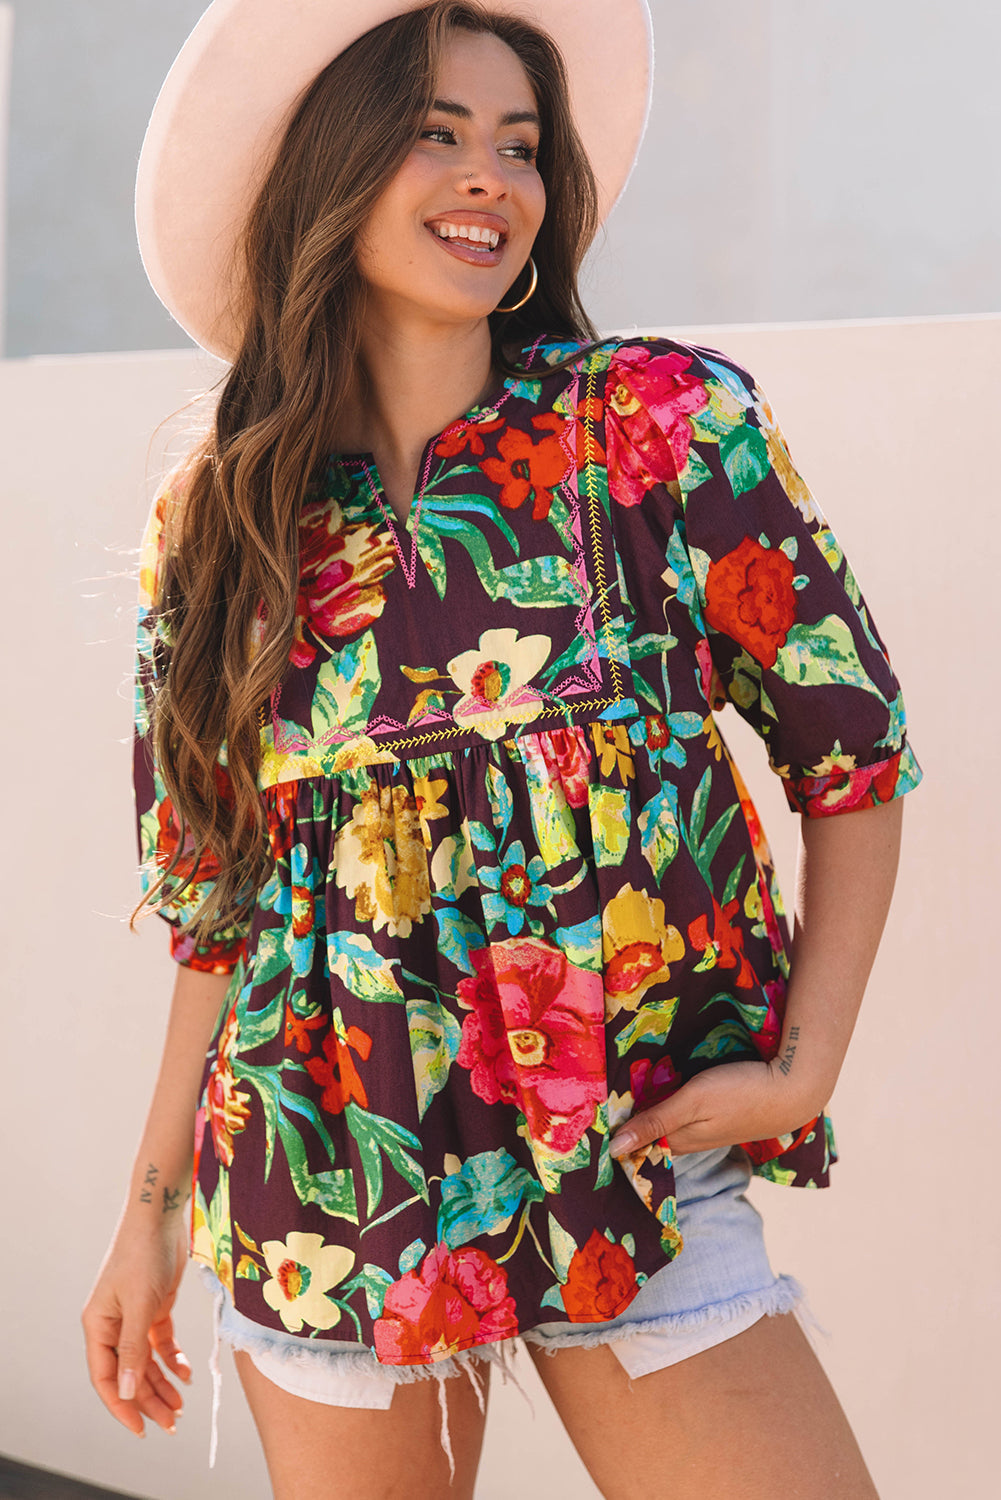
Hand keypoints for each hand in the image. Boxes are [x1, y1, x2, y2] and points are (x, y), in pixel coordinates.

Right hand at [82, 1215, 191, 1437]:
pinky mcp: (154, 1307)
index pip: (106, 1377)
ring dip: (162, 1383)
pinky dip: (173, 1359)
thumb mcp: (140, 1305)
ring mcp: (134, 1317)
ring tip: (181, 1406)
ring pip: (145, 1362)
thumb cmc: (143, 1254)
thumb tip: (128, 1391)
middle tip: (171, 1422)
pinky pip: (160, 1343)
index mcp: (98, 1326)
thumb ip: (134, 1349)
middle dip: (148, 1399)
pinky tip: (186, 1372)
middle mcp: (113, 1325)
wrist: (161, 1216)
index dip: (122, 1406)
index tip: (141, 1428)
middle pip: (129, 1374)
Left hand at [608, 1058, 826, 1158]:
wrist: (794, 1089)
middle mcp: (688, 1139)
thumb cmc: (741, 1092)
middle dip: (622, 1124)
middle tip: (589, 1107)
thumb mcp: (693, 1102)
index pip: (633, 1145)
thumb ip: (655, 1122)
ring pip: (664, 1124)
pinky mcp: (718, 1115)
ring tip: (613, 1096)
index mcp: (679, 1141)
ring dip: (643, 1114)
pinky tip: (656, 1090)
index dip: (610, 1135)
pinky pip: (680, 1114)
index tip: (582, 1124)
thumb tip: (614, 1150)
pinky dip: (664, 1105)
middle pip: (647, 1134)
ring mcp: (705, 1128)